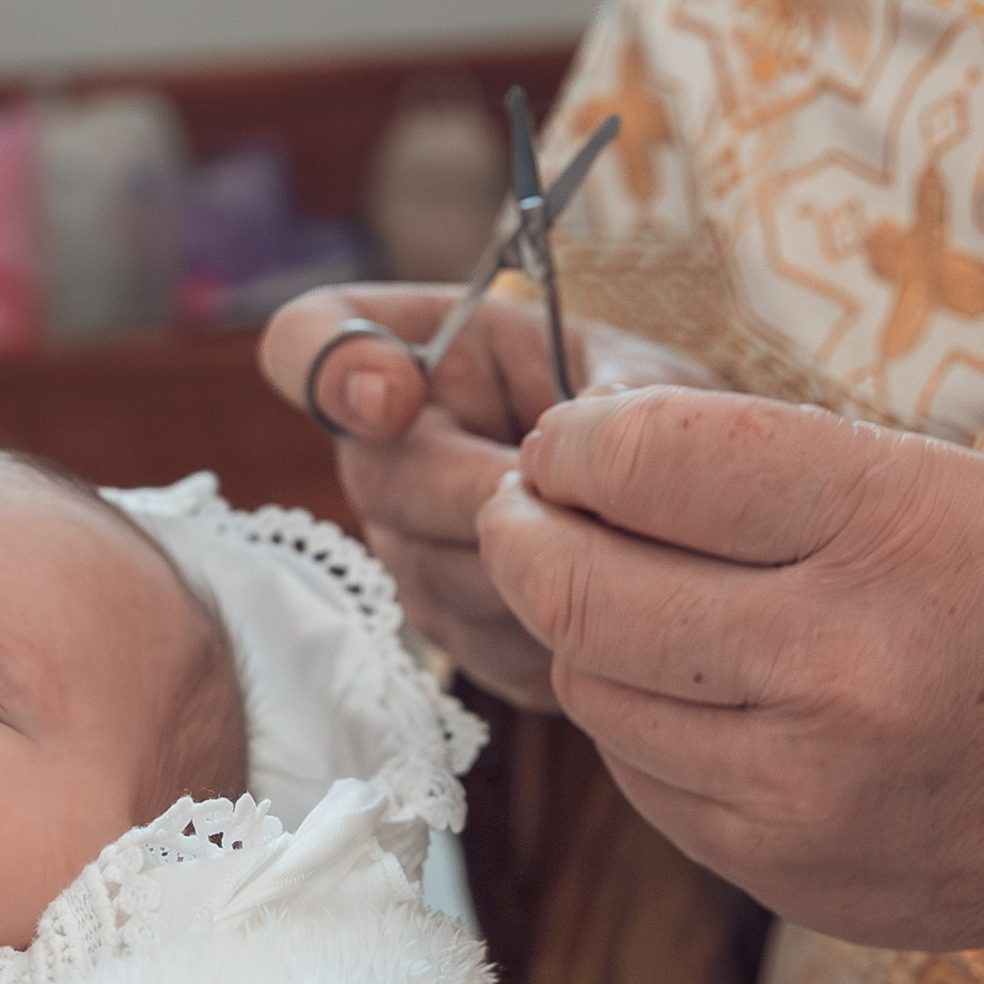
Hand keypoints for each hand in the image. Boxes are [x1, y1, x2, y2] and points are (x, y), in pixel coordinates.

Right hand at [259, 283, 723, 707]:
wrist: (675, 504)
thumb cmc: (642, 412)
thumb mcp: (645, 370)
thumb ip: (618, 392)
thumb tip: (589, 431)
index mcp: (412, 351)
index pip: (307, 339)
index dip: (329, 366)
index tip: (390, 394)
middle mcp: (381, 455)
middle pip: (387, 481)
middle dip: (488, 492)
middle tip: (579, 494)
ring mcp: (404, 551)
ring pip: (438, 575)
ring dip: (534, 566)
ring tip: (622, 546)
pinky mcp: (448, 635)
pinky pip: (483, 643)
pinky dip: (553, 632)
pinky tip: (613, 605)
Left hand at [485, 386, 983, 948]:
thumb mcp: (931, 486)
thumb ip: (755, 466)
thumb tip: (579, 453)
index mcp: (886, 529)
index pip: (649, 460)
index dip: (570, 445)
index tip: (560, 445)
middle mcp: (835, 662)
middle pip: (578, 587)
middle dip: (521, 533)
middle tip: (523, 510)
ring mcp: (796, 780)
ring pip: (589, 684)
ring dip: (576, 631)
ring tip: (618, 598)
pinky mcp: (770, 862)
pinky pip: (632, 770)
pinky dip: (632, 717)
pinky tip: (683, 689)